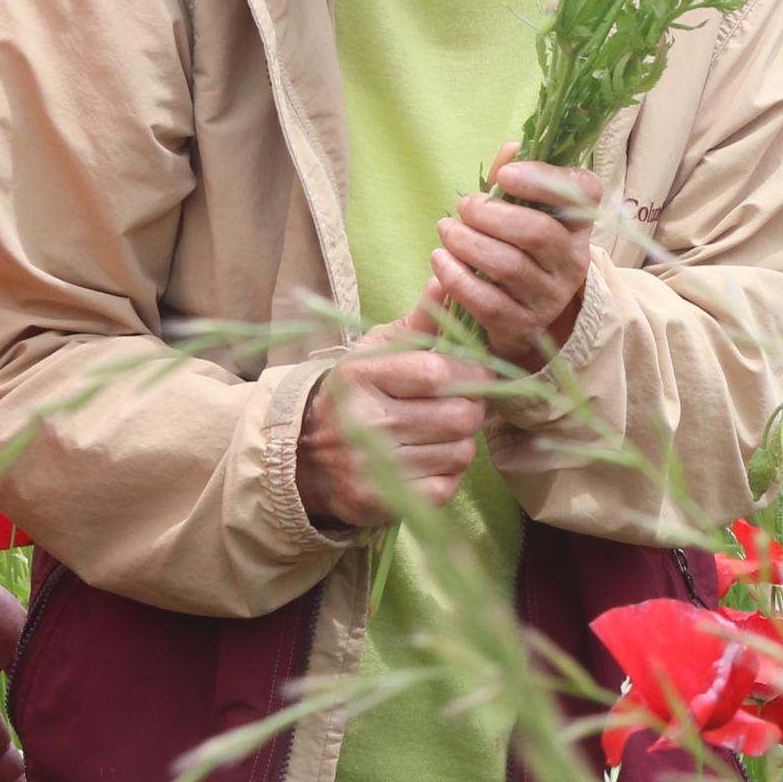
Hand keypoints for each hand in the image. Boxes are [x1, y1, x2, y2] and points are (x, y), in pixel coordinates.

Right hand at [296, 312, 484, 531]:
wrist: (306, 457)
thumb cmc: (355, 394)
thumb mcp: (377, 351)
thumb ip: (418, 321)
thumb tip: (445, 279)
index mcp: (361, 377)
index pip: (436, 373)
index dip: (471, 373)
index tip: (476, 373)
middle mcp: (364, 422)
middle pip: (458, 416)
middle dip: (472, 408)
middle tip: (460, 405)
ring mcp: (373, 467)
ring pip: (460, 452)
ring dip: (461, 442)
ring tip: (441, 433)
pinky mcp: (383, 502)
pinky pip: (447, 486)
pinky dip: (448, 474)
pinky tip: (429, 460)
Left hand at [424, 154, 597, 372]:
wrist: (524, 321)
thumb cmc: (518, 253)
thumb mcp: (522, 215)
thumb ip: (515, 180)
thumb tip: (512, 148)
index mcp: (577, 225)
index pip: (583, 192)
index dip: (545, 179)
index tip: (505, 175)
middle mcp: (572, 262)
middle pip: (537, 232)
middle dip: (491, 214)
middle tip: (465, 206)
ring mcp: (549, 298)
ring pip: (508, 265)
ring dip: (468, 242)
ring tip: (446, 230)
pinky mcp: (522, 327)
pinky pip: (487, 301)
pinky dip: (457, 277)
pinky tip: (439, 260)